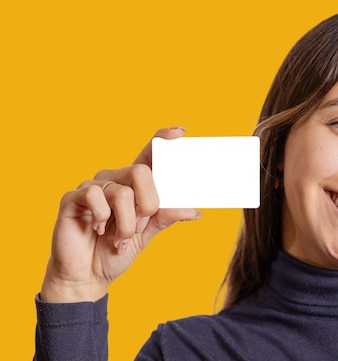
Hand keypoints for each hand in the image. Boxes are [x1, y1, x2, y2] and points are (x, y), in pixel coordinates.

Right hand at [40, 127, 201, 302]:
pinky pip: (96, 196)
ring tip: (119, 237)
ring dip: (127, 223)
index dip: (163, 140)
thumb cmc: (116, 251)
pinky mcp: (73, 198)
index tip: (180, 132)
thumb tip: (194, 210)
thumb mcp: (148, 234)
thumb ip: (166, 216)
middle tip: (140, 227)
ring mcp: (93, 187)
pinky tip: (97, 230)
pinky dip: (103, 219)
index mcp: (134, 185)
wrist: (88, 277)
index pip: (149, 154)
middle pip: (141, 171)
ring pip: (122, 192)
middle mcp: (114, 179)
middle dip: (148, 204)